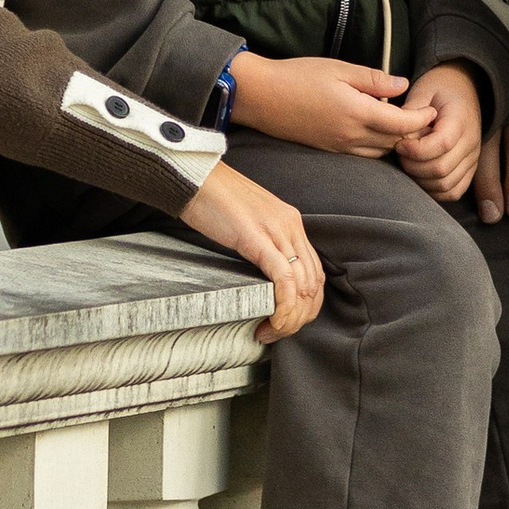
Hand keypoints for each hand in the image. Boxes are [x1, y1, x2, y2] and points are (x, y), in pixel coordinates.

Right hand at [177, 161, 324, 339]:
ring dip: (289, 318)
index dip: (306, 305)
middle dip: (299, 317)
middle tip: (276, 332)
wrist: (194, 176)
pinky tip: (271, 321)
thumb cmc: (212, 200)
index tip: (285, 321)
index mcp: (291, 223)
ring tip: (269, 332)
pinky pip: (283, 279)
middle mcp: (291, 226)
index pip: (314, 273)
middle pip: (313, 284)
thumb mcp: (247, 223)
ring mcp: (277, 231)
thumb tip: (260, 277)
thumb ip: (261, 244)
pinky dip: (282, 306)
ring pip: (301, 286)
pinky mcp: (257, 237)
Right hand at [226, 51, 407, 156]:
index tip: (433, 109)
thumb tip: (404, 86)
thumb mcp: (339, 68)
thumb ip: (374, 80)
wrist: (260, 96)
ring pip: (380, 152)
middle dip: (414, 132)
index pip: (402, 125)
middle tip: (425, 116)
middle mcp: (350, 136)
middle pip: (395, 142)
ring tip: (403, 123)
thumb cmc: (297, 76)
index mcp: (356, 113)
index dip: (422, 119)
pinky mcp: (329, 150)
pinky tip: (377, 130)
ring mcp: (339, 147)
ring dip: (395, 141)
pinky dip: (377, 145)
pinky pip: (363, 155)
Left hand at [394, 64, 483, 204]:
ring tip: (409, 163)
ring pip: (445, 185)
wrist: (463, 90)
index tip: (399, 144)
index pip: (441, 144)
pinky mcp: (469, 170)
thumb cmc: (440, 89)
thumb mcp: (424, 89)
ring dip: (420, 180)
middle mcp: (471, 143)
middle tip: (400, 154)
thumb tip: (399, 135)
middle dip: (413, 166)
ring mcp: (472, 159)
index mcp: (460, 120)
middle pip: (441, 169)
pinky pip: (452, 192)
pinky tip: (420, 176)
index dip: (415, 149)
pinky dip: (433, 190)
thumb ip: (411, 110)